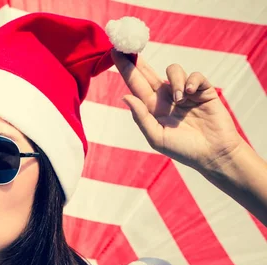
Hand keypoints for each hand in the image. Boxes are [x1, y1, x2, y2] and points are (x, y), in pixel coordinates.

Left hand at [111, 49, 243, 173]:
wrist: (213, 155)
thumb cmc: (183, 150)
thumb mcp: (156, 137)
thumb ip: (141, 117)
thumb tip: (125, 96)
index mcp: (152, 108)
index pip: (135, 84)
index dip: (125, 68)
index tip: (114, 52)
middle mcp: (166, 97)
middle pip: (148, 72)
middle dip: (137, 60)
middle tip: (127, 45)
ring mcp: (185, 92)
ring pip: (173, 70)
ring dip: (175, 80)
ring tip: (180, 99)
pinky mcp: (203, 90)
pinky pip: (195, 75)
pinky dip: (191, 81)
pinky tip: (191, 94)